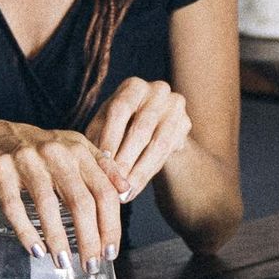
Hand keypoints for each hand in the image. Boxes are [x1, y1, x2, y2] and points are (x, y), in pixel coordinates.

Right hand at [0, 119, 123, 267]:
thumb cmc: (41, 151)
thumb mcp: (75, 150)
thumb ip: (102, 168)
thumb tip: (125, 192)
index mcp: (79, 150)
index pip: (104, 192)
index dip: (110, 225)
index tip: (110, 252)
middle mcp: (56, 152)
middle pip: (80, 202)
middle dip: (89, 239)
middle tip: (89, 265)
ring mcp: (26, 160)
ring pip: (48, 205)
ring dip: (58, 239)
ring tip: (64, 263)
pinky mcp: (0, 170)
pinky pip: (14, 206)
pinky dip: (26, 231)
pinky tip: (36, 250)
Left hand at [85, 77, 192, 200]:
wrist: (153, 125)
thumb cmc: (120, 125)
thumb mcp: (104, 125)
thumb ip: (97, 139)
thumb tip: (93, 165)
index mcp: (133, 86)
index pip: (121, 109)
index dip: (111, 136)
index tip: (102, 162)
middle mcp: (158, 91)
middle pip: (142, 128)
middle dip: (126, 158)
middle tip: (115, 182)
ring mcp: (175, 107)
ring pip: (158, 144)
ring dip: (140, 171)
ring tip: (126, 191)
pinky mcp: (186, 124)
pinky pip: (168, 153)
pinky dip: (150, 173)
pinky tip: (136, 187)